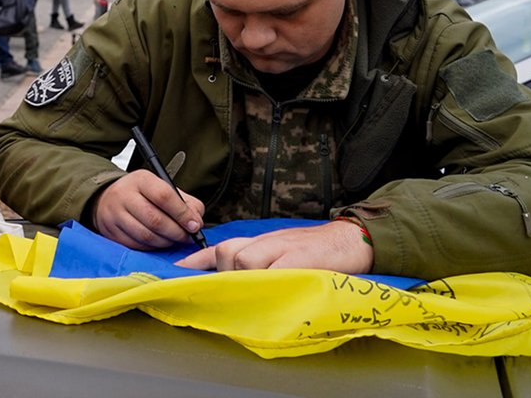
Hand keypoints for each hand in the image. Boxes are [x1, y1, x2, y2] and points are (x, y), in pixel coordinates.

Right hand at [92, 170, 204, 249]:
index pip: (164, 196)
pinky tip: (158, 242)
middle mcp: (125, 195)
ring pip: (146, 236)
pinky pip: (136, 245)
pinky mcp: (111, 232)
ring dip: (165, 242)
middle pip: (155, 219)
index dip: (182, 213)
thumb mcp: (162, 187)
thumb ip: (185, 202)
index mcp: (141, 180)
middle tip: (187, 237)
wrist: (106, 198)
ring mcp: (115, 215)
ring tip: (173, 239)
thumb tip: (196, 223)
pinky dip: (152, 248)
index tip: (194, 225)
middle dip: (176, 232)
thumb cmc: (141, 194)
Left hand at [176, 220, 373, 273]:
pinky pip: (272, 269)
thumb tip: (230, 279)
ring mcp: (282, 249)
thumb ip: (256, 261)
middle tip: (236, 292)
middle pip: (228, 254)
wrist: (351, 240)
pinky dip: (265, 279)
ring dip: (245, 278)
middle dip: (225, 273)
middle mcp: (266, 242)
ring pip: (244, 261)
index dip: (198, 260)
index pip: (220, 247)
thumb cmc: (314, 250)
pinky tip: (266, 289)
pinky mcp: (299, 259)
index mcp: (259, 241)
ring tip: (258, 292)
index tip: (178, 271)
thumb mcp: (279, 251)